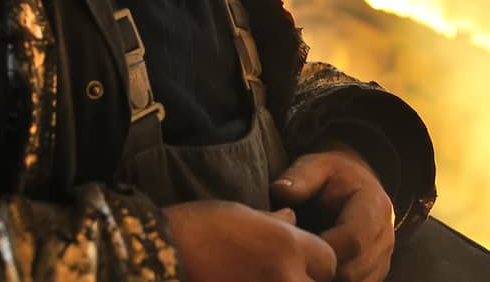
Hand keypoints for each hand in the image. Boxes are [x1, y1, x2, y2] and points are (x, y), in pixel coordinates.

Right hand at [163, 199, 336, 281]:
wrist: (160, 254)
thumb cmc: (199, 228)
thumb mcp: (242, 215)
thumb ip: (274, 223)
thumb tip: (292, 219)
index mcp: (286, 245)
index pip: (329, 261)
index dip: (316, 262)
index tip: (299, 262)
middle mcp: (283, 277)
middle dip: (305, 279)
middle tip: (280, 273)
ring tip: (263, 276)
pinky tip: (248, 280)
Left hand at [272, 148, 395, 281]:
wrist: (356, 184)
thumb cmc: (331, 177)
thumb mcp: (316, 167)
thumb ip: (300, 178)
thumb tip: (279, 191)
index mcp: (374, 206)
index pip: (352, 240)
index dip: (322, 249)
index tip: (294, 247)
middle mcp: (385, 235)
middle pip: (354, 270)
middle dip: (321, 270)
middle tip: (295, 261)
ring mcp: (383, 257)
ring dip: (327, 280)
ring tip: (304, 265)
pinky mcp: (375, 273)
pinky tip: (315, 272)